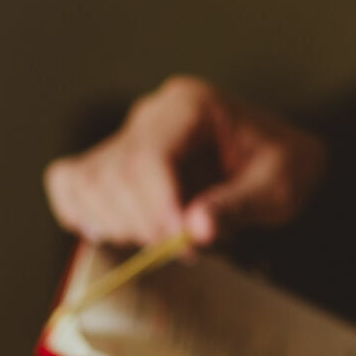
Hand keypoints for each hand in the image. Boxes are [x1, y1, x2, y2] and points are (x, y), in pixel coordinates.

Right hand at [43, 75, 325, 247]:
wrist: (280, 162)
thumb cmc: (284, 167)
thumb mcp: (279, 187)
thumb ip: (238, 205)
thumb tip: (196, 229)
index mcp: (190, 105)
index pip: (150, 155)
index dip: (159, 207)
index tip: (185, 245)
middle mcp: (149, 115)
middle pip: (115, 174)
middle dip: (147, 224)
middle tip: (189, 250)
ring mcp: (126, 137)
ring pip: (88, 183)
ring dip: (121, 226)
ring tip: (167, 240)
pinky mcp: (113, 163)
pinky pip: (71, 184)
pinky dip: (84, 214)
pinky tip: (122, 233)